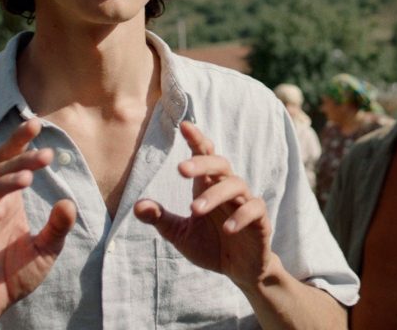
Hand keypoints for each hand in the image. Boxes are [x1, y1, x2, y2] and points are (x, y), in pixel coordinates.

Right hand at [0, 119, 76, 328]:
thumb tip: (68, 202)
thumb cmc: (14, 274)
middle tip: (45, 154)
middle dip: (21, 160)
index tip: (37, 123)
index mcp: (9, 203)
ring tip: (27, 178)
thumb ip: (58, 227)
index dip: (20, 143)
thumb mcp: (46, 250)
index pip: (11, 164)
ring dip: (5, 184)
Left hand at [134, 121, 273, 288]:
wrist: (240, 270)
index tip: (184, 125)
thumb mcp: (180, 235)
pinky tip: (227, 228)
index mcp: (208, 187)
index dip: (196, 139)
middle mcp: (227, 190)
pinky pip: (254, 209)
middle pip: (220, 164)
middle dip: (202, 162)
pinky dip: (241, 216)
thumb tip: (136, 206)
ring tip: (194, 210)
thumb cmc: (211, 246)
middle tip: (180, 169)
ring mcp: (245, 203)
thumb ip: (161, 219)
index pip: (204, 156)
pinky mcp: (260, 220)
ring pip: (235, 185)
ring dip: (214, 195)